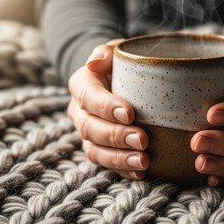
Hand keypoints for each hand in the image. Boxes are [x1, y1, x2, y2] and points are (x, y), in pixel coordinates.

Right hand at [67, 39, 149, 179]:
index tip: (129, 113)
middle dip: (116, 136)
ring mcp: (88, 133)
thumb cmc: (123, 64)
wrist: (122, 80)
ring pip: (95, 151)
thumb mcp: (117, 51)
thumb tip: (95, 63)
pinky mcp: (99, 148)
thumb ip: (107, 52)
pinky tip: (140, 172)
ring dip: (119, 158)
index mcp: (82, 85)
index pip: (89, 96)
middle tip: (142, 140)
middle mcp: (80, 111)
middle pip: (90, 128)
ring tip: (143, 162)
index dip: (106, 107)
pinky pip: (106, 163)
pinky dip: (122, 170)